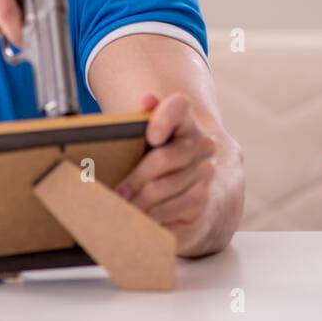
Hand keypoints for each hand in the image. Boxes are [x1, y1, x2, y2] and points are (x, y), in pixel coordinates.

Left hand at [116, 92, 218, 254]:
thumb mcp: (150, 140)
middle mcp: (202, 148)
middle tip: (116, 192)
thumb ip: (144, 118)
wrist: (195, 191)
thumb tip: (147, 98)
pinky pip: (173, 216)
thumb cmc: (161, 161)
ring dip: (140, 203)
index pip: (179, 107)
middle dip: (137, 178)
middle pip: (165, 159)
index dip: (165, 118)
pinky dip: (152, 221)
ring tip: (121, 209)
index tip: (151, 135)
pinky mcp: (203, 208)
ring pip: (167, 191)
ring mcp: (205, 179)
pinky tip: (138, 222)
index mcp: (185, 123)